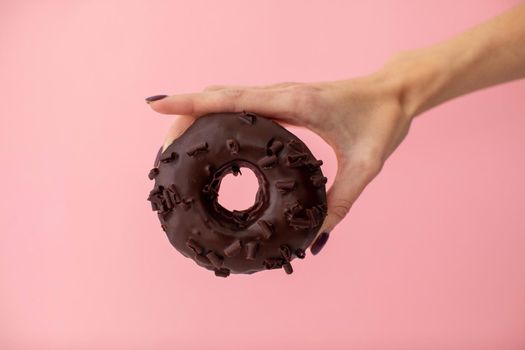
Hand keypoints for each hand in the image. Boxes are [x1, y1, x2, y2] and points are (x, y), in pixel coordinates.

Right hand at [146, 70, 412, 254]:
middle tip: (161, 147)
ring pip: (227, 99)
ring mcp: (280, 96)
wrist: (395, 92)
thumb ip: (340, 202)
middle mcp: (281, 94)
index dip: (193, 103)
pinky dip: (218, 115)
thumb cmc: (382, 120)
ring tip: (174, 142)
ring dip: (197, 114)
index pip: (233, 99)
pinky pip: (242, 105)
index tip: (157, 106)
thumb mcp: (366, 165)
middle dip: (185, 115)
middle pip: (220, 98)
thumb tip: (315, 239)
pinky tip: (209, 135)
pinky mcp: (283, 103)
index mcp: (296, 103)